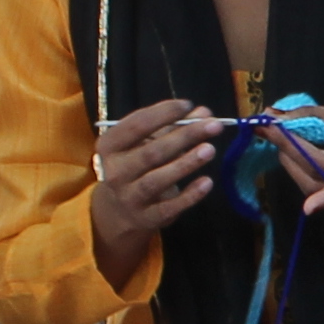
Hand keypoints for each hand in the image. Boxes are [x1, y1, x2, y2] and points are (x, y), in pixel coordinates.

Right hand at [92, 99, 224, 251]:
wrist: (118, 211)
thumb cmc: (136, 166)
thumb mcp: (147, 142)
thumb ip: (174, 126)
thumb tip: (204, 113)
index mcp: (110, 146)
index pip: (136, 125)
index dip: (163, 113)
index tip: (188, 105)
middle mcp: (115, 171)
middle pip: (151, 152)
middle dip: (185, 136)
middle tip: (214, 126)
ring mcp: (129, 197)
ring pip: (157, 179)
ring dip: (186, 163)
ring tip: (210, 149)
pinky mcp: (146, 218)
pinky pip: (169, 207)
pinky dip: (189, 195)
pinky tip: (207, 182)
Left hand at [265, 101, 323, 220]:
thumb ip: (318, 116)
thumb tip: (278, 114)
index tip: (308, 208)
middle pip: (322, 179)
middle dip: (292, 153)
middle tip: (269, 129)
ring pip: (316, 188)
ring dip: (292, 163)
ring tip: (281, 138)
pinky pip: (319, 190)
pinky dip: (302, 171)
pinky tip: (295, 154)